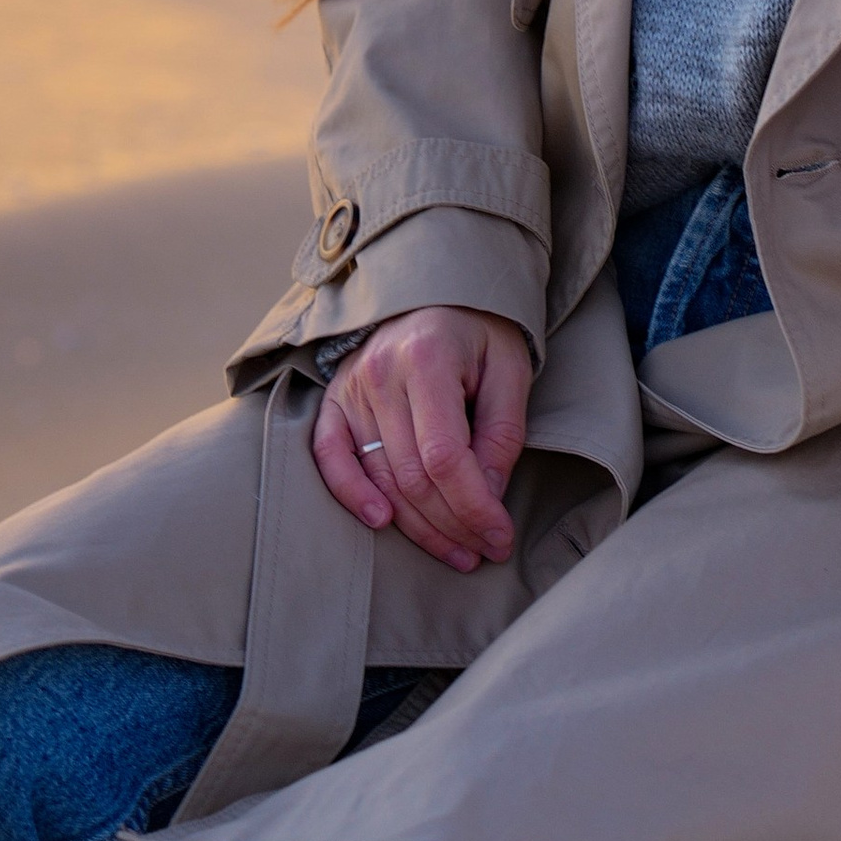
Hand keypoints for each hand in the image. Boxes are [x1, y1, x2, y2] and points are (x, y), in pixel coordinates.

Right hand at [310, 307, 533, 573]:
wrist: (435, 289)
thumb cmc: (479, 332)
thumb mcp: (510, 369)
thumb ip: (502, 432)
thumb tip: (489, 497)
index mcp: (428, 358)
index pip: (445, 456)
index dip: (473, 507)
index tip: (500, 536)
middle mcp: (381, 373)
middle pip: (412, 476)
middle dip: (452, 524)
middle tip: (486, 551)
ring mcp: (352, 387)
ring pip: (380, 477)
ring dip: (417, 526)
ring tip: (456, 550)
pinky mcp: (335, 399)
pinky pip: (330, 456)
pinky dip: (350, 493)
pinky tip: (381, 522)